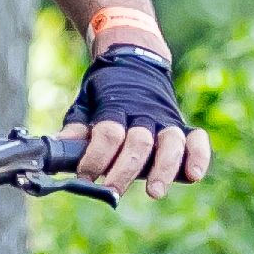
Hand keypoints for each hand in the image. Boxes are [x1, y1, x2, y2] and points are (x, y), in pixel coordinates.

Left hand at [64, 44, 208, 197]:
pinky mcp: (182, 125)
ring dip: (163, 169)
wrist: (135, 60)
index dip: (96, 156)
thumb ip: (75, 129)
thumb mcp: (85, 104)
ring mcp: (166, 119)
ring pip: (170, 143)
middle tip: (112, 191)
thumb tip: (55, 149)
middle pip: (139, 142)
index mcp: (116, 106)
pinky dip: (198, 156)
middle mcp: (144, 113)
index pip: (108, 133)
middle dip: (125, 170)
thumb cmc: (106, 92)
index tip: (85, 176)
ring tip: (154, 192)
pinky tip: (193, 175)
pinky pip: (197, 139)